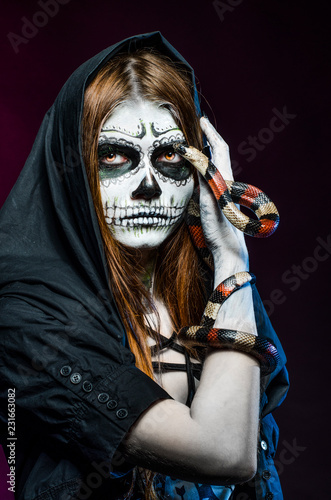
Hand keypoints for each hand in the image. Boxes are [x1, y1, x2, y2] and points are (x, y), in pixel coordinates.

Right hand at [199, 117, 248, 281]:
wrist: (229, 251)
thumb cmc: (220, 229)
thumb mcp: (209, 201)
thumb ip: (203, 177)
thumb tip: (193, 154)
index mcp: (225, 180)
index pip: (219, 149)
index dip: (211, 133)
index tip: (201, 121)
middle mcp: (226, 183)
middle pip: (219, 154)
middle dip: (209, 139)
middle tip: (197, 129)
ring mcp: (223, 192)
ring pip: (215, 166)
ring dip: (206, 152)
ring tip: (193, 145)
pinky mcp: (219, 201)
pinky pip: (211, 177)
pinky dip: (203, 167)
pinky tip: (196, 172)